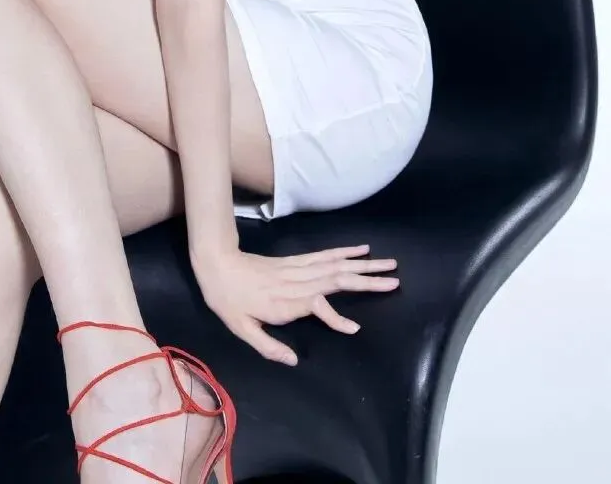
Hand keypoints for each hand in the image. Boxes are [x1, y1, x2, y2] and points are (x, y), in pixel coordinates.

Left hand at [193, 243, 398, 364]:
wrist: (217, 264)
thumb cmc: (228, 300)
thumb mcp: (241, 329)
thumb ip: (268, 347)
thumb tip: (294, 361)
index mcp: (285, 302)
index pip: (318, 307)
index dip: (337, 318)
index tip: (354, 328)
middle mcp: (297, 283)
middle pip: (337, 279)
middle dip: (367, 279)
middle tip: (394, 280)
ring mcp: (298, 268)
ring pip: (336, 265)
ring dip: (363, 264)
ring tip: (388, 263)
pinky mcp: (296, 260)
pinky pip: (324, 255)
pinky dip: (345, 251)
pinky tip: (361, 249)